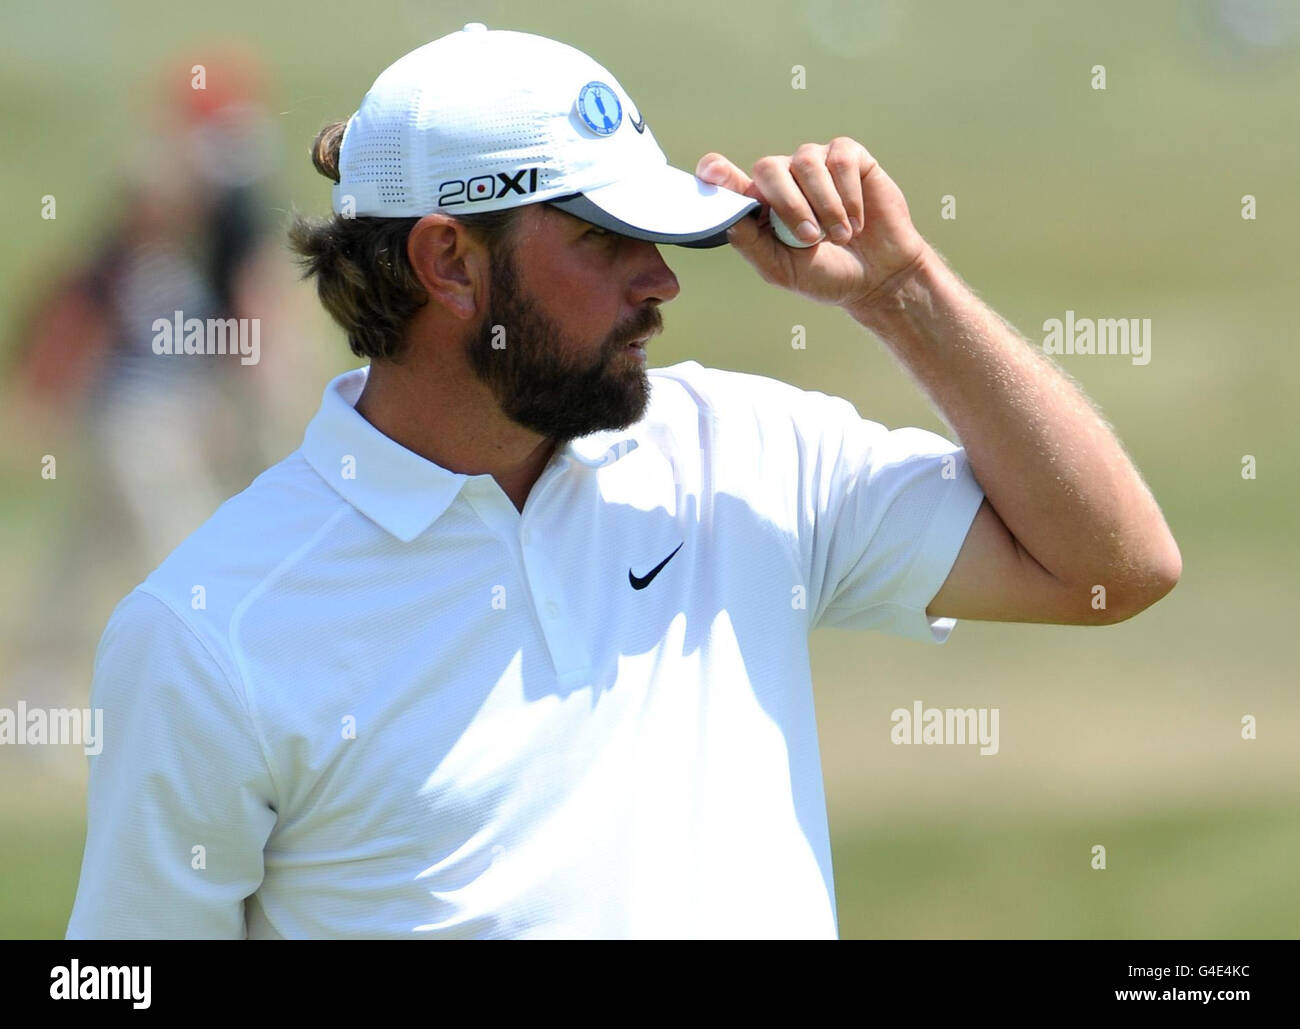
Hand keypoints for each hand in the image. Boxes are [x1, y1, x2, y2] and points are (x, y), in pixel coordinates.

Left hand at [696, 138, 928, 309]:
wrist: (877, 276)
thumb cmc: (826, 274)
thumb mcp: (781, 269)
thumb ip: (750, 243)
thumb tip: (728, 217)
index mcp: (760, 206)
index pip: (729, 180)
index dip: (717, 172)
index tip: (710, 171)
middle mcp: (783, 178)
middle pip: (768, 169)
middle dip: (790, 205)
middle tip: (811, 238)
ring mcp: (815, 164)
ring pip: (807, 163)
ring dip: (825, 205)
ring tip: (841, 236)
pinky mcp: (848, 157)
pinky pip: (840, 160)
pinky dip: (849, 195)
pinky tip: (857, 221)